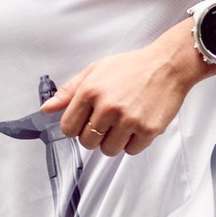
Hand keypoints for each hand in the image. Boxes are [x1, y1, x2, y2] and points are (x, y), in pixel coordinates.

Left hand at [45, 23, 205, 156]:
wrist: (168, 65)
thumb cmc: (132, 67)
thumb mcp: (96, 70)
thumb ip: (70, 91)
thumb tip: (47, 109)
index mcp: (91, 91)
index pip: (68, 128)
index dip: (75, 128)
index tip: (85, 123)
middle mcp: (108, 107)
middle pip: (87, 142)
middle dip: (95, 136)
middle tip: (108, 122)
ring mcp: (128, 120)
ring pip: (108, 150)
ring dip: (114, 141)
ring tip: (123, 124)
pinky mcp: (148, 130)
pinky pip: (131, 151)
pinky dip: (133, 142)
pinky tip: (137, 125)